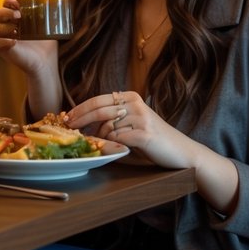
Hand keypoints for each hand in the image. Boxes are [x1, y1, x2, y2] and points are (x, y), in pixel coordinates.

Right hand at [0, 0, 57, 71]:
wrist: (46, 61)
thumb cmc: (44, 42)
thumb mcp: (45, 23)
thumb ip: (40, 7)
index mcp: (13, 15)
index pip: (7, 3)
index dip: (10, 0)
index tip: (19, 2)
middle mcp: (4, 24)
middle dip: (6, 12)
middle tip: (19, 15)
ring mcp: (0, 36)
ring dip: (4, 27)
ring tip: (16, 30)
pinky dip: (2, 40)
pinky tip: (14, 41)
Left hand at [64, 90, 195, 169]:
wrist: (181, 152)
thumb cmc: (152, 139)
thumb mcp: (131, 122)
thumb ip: (112, 118)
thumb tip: (81, 121)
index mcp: (131, 97)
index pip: (98, 100)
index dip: (80, 109)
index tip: (67, 117)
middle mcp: (136, 104)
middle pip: (99, 110)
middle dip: (80, 120)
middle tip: (69, 129)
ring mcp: (141, 118)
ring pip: (107, 127)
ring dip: (98, 137)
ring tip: (96, 143)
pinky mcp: (144, 134)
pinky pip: (117, 139)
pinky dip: (111, 145)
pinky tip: (112, 148)